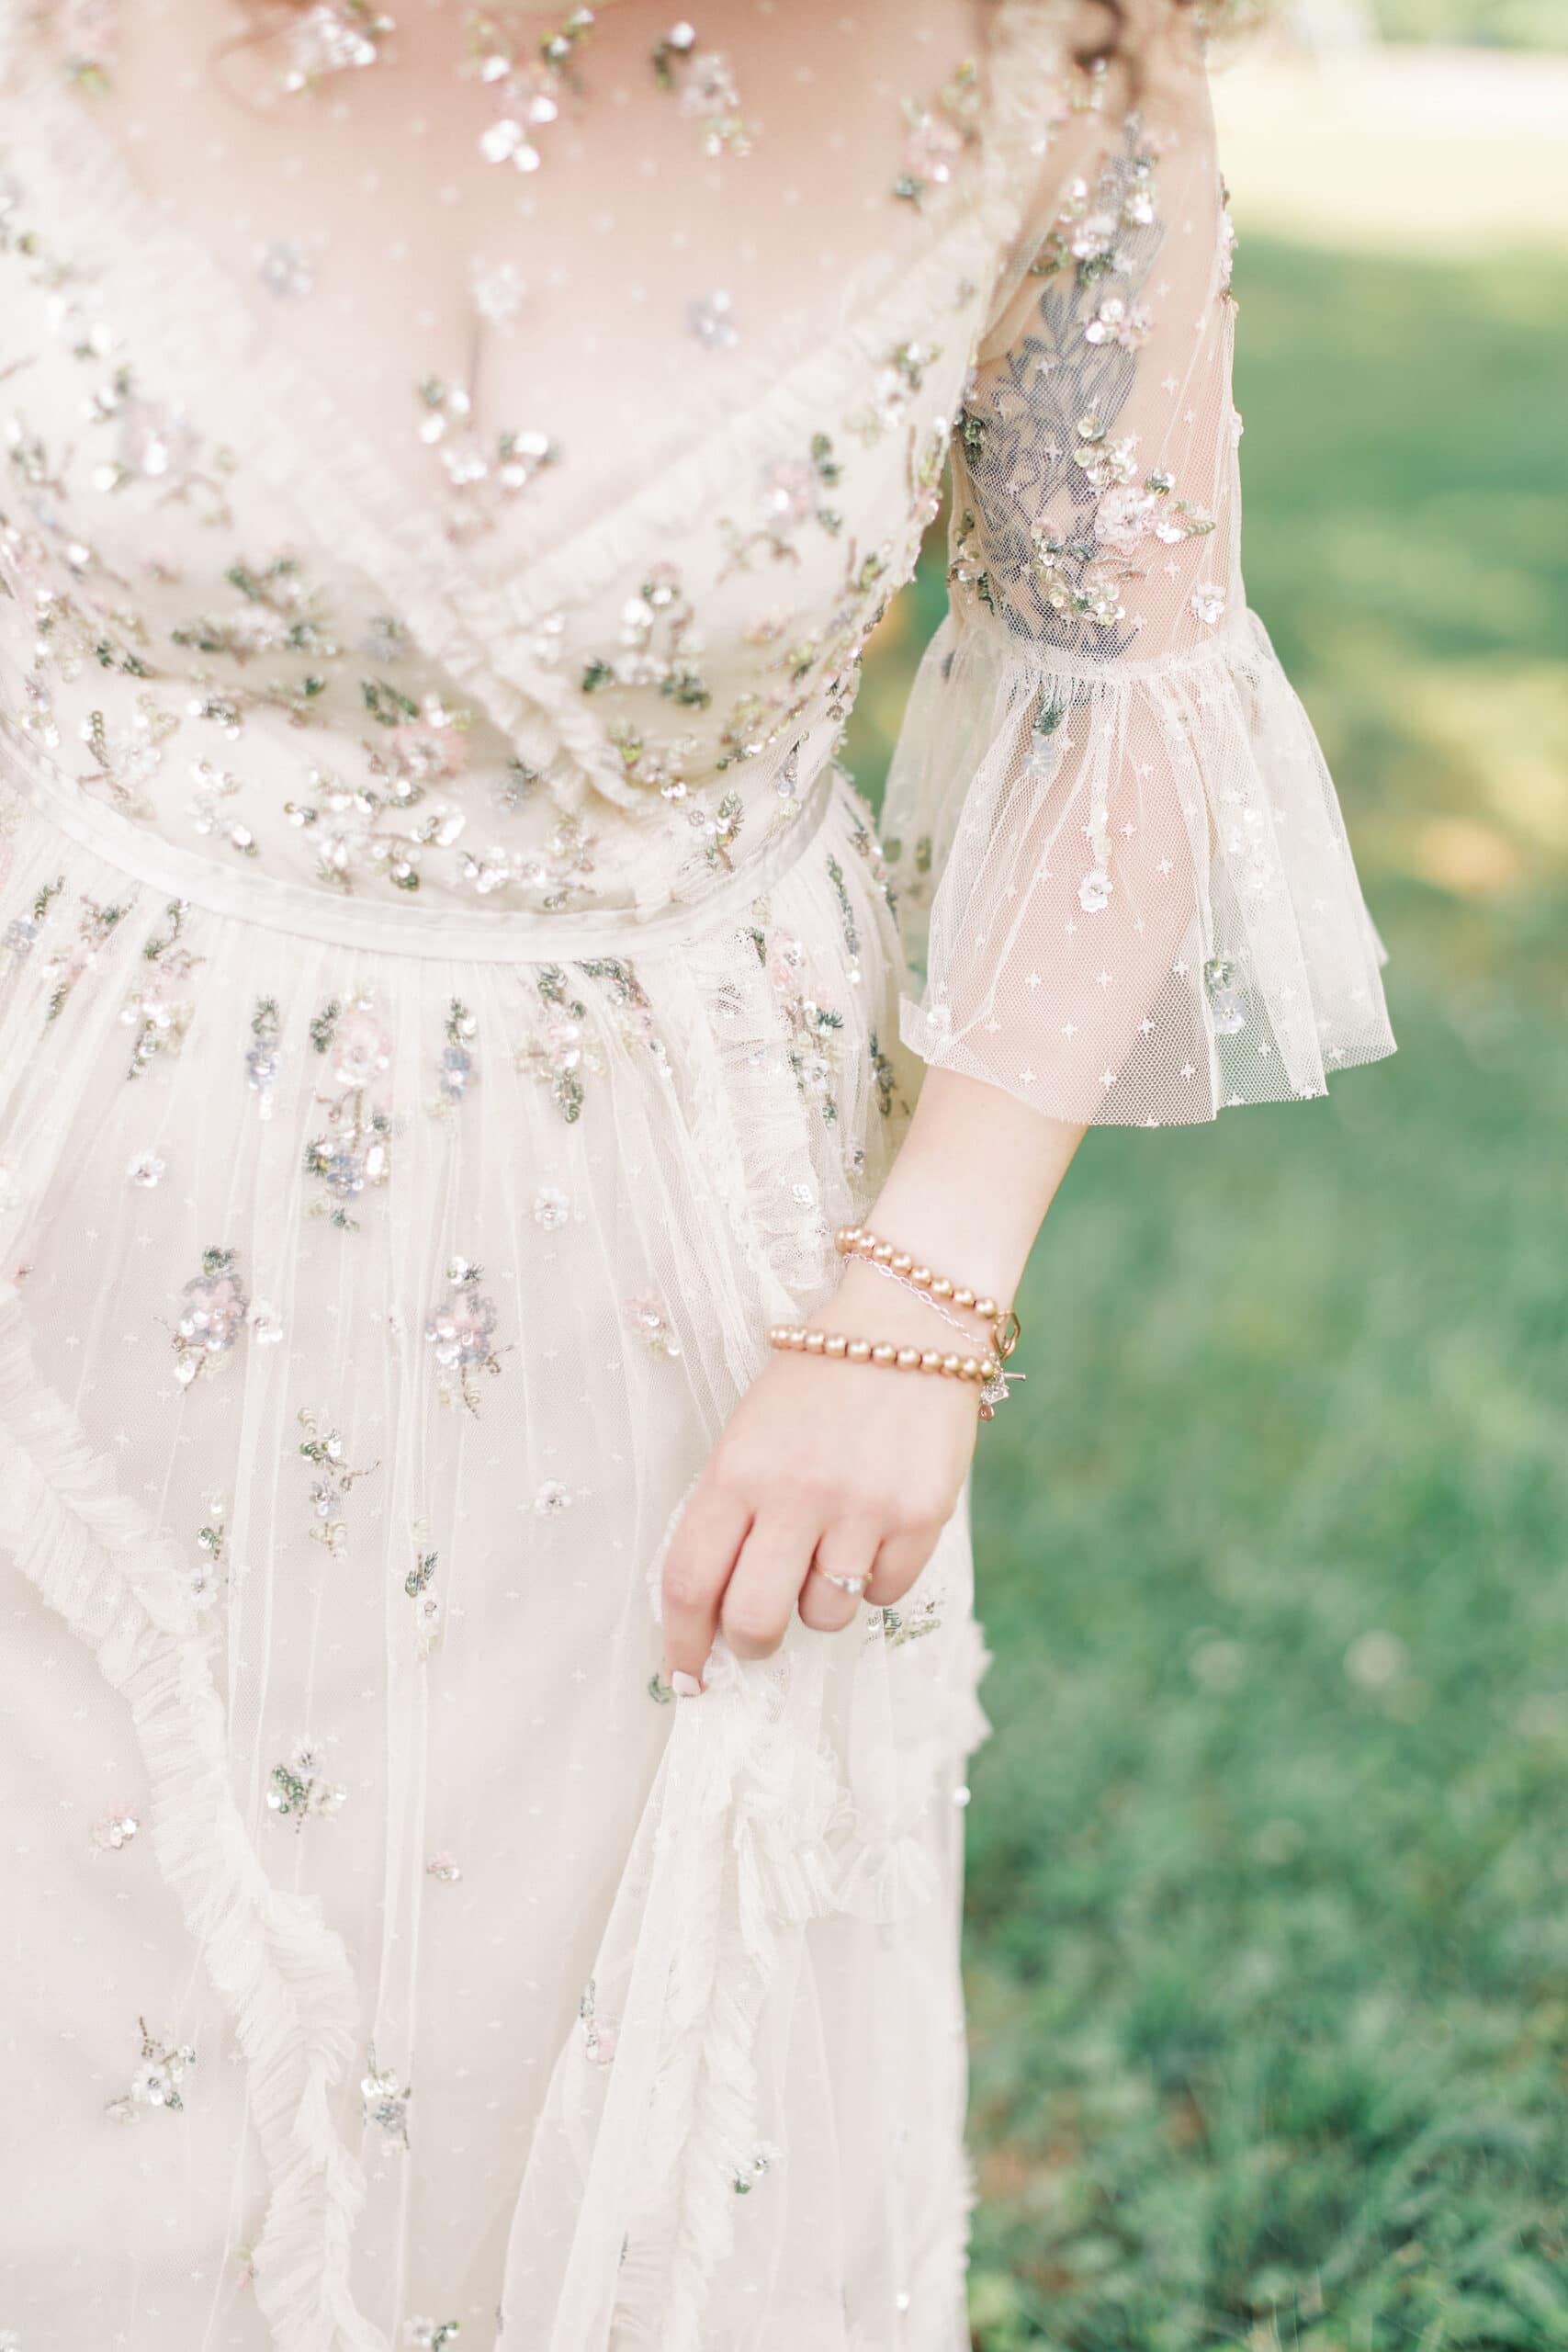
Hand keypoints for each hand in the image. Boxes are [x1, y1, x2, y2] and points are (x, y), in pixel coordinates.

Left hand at [659, 1257, 986, 1689]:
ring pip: (826, 1615)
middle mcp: (795, 1493)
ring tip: (831, 1545)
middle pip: (753, 1620)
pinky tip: (875, 1528)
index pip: (688, 1581)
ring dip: (821, 1601)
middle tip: (758, 1634)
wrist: (908, 1323)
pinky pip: (886, 1594)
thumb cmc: (815, 1385)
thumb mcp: (750, 1434)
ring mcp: (861, 1507)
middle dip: (750, 1644)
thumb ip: (730, 1516)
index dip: (681, 1643)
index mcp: (737, 1470)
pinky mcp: (921, 1516)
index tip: (687, 1675)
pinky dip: (876, 1579)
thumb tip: (715, 1613)